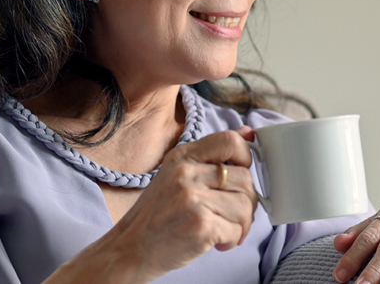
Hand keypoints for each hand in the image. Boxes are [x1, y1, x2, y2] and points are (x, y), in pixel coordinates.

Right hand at [104, 127, 258, 279]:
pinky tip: (215, 242)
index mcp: (182, 156)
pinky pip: (237, 230)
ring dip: (240, 224)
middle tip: (229, 215)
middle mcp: (186, 173)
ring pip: (245, 205)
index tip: (239, 175)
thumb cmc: (157, 215)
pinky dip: (232, 240)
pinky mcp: (201, 225)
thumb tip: (248, 133)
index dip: (245, 157)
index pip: (230, 141)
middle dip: (245, 201)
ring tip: (221, 230)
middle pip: (245, 178)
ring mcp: (193, 198)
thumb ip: (211, 156)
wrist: (131, 247)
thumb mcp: (177, 175)